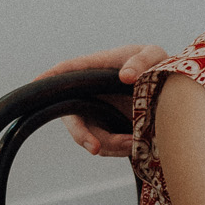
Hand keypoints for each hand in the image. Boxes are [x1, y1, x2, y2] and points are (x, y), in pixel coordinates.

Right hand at [45, 45, 168, 157]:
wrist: (167, 89)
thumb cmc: (155, 65)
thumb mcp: (152, 55)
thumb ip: (141, 61)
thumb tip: (125, 75)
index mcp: (96, 67)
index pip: (68, 69)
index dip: (50, 76)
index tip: (36, 82)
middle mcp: (89, 91)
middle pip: (73, 114)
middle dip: (82, 134)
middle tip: (96, 147)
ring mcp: (96, 111)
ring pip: (90, 135)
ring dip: (109, 144)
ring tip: (133, 142)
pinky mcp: (108, 128)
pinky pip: (106, 144)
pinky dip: (118, 148)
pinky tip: (135, 144)